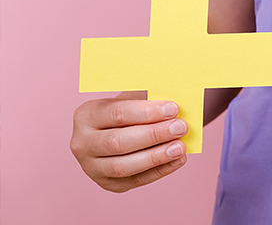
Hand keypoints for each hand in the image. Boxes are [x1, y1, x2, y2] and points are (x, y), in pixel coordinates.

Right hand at [70, 93, 188, 191]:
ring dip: (156, 157)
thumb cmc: (130, 110)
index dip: (147, 112)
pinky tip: (178, 160)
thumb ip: (148, 97)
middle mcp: (82, 143)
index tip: (173, 109)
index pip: (117, 113)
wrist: (117, 130)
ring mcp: (91, 167)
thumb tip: (175, 101)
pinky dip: (159, 171)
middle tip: (180, 127)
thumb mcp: (133, 97)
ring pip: (123, 166)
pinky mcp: (107, 183)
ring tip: (180, 147)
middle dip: (153, 135)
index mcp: (86, 115)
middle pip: (118, 142)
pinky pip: (135, 180)